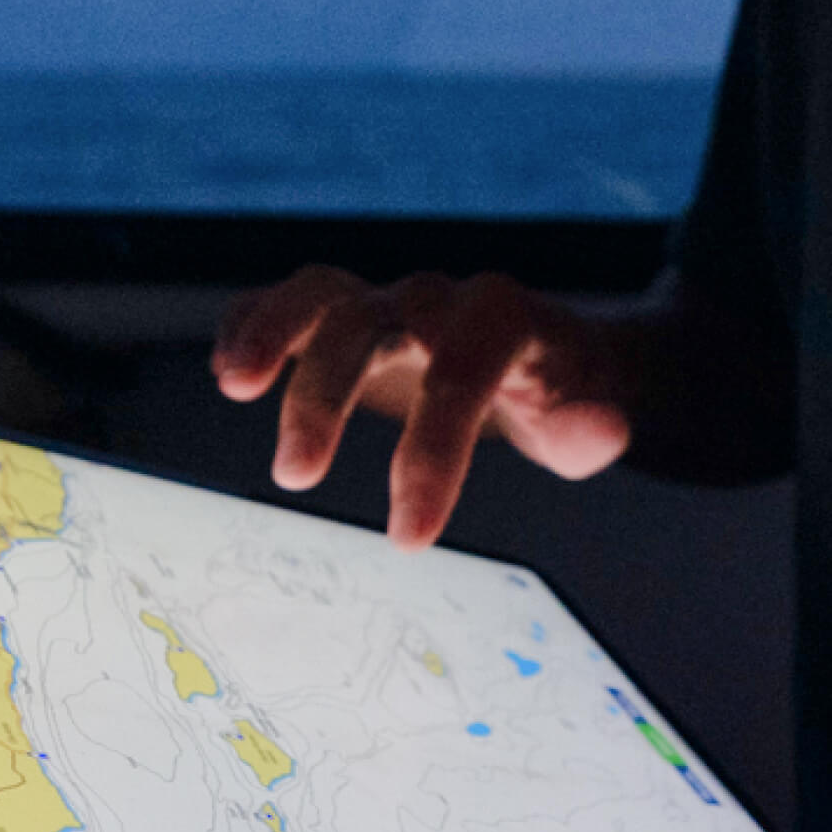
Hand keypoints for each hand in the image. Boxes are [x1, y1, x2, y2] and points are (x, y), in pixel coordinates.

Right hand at [209, 266, 635, 549]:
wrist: (551, 356)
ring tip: (232, 384)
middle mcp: (436, 300)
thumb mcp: (590, 420)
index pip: (461, 372)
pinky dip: (253, 322)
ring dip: (272, 330)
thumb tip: (603, 429)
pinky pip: (291, 303)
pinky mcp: (346, 317)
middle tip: (294, 479)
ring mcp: (387, 302)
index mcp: (501, 319)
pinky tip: (228, 369)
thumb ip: (592, 428)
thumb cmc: (563, 398)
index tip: (409, 538)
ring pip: (320, 293)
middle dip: (328, 393)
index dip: (433, 451)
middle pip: (372, 320)